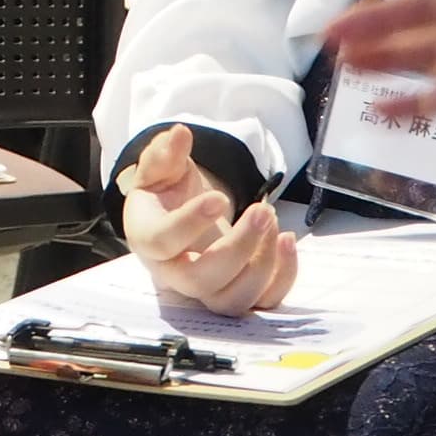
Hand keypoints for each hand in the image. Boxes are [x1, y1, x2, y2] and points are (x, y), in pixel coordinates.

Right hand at [119, 125, 298, 313]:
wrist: (177, 221)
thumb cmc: (167, 195)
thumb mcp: (159, 169)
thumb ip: (166, 153)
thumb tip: (181, 134)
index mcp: (148, 239)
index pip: (163, 241)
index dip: (191, 222)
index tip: (220, 196)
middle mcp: (174, 273)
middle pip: (201, 279)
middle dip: (238, 248)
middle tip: (262, 210)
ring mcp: (208, 289)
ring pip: (233, 299)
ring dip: (262, 263)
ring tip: (271, 219)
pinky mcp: (237, 293)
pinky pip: (262, 302)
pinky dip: (282, 277)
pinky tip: (287, 241)